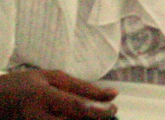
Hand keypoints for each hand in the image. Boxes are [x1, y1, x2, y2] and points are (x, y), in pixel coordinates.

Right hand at [0, 70, 117, 119]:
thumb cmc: (23, 85)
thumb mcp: (50, 77)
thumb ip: (81, 86)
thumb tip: (111, 94)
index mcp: (43, 96)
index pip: (78, 108)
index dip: (100, 111)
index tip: (114, 108)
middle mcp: (37, 116)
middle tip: (106, 114)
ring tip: (91, 116)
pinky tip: (75, 118)